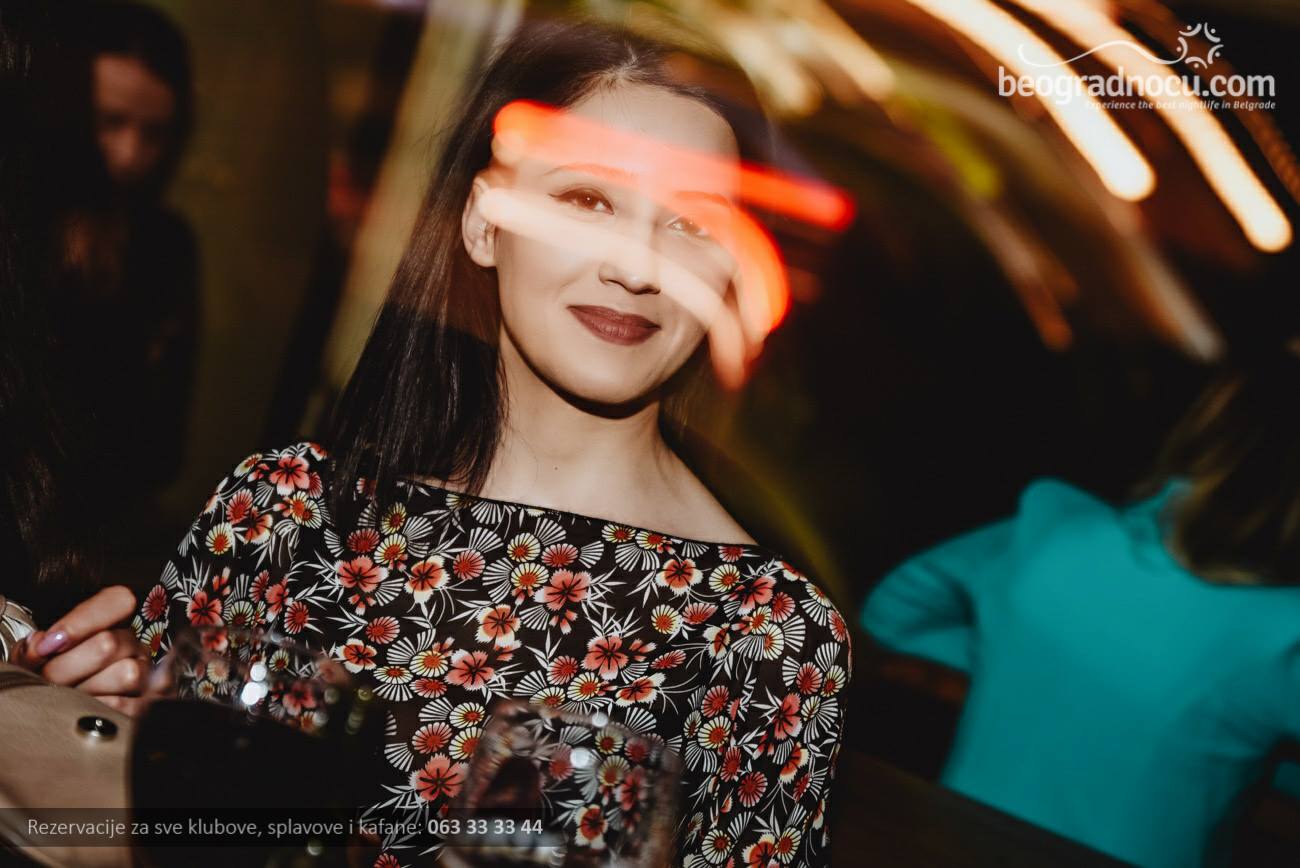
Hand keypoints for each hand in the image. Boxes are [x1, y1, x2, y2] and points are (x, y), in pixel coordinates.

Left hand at [12, 585, 150, 716]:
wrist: (59, 711)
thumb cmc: (51, 679)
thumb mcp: (37, 659)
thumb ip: (34, 648)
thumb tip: (39, 645)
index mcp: (112, 623)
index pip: (118, 601)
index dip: (82, 621)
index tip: (48, 643)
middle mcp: (134, 644)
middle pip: (110, 643)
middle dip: (68, 666)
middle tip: (47, 679)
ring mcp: (146, 673)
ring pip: (127, 673)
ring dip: (88, 691)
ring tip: (68, 698)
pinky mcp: (149, 704)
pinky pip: (129, 705)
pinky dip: (99, 710)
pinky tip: (84, 710)